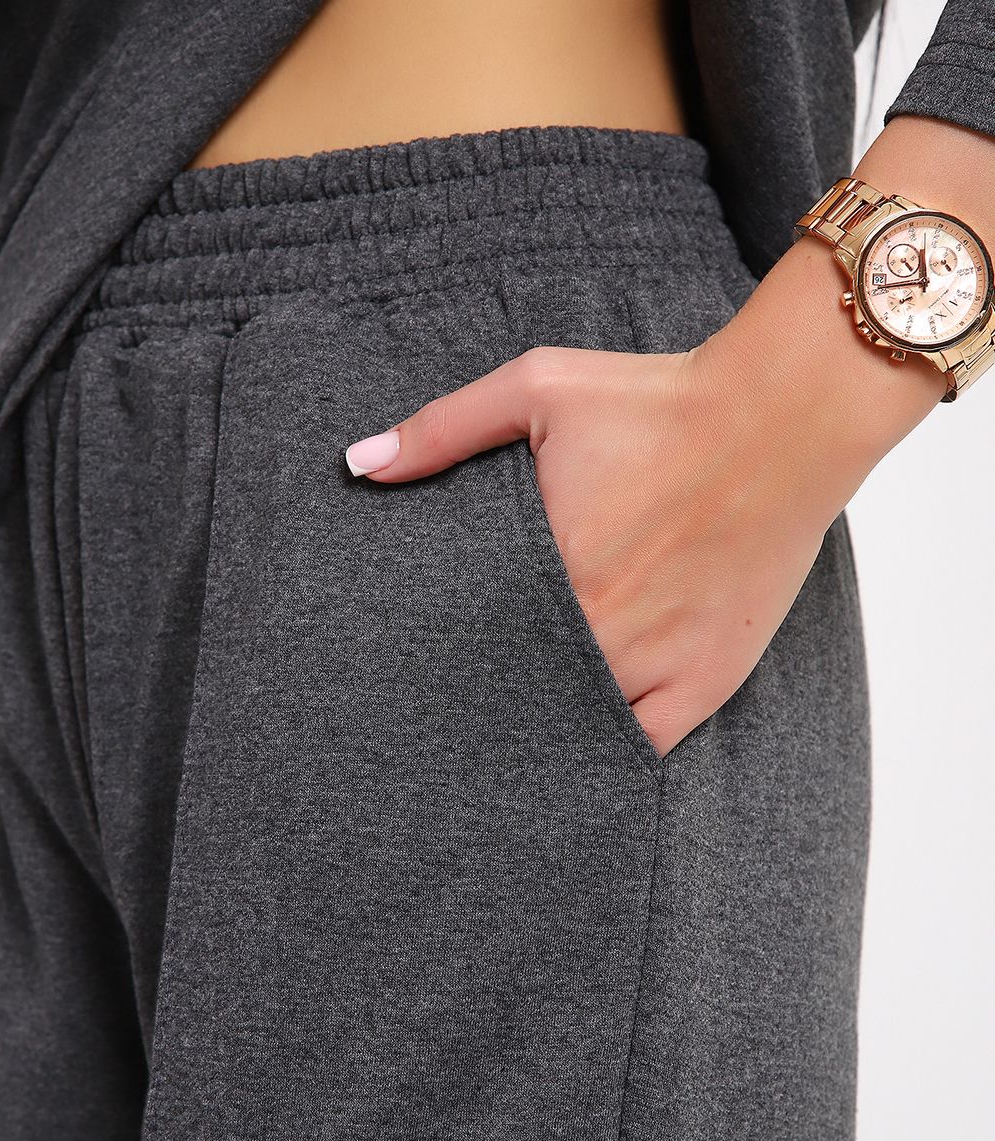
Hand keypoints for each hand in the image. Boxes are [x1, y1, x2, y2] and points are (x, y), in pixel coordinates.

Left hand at [342, 342, 850, 758]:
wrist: (782, 418)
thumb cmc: (660, 401)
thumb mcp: (541, 388)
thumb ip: (445, 429)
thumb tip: (359, 464)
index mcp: (549, 566)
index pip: (466, 641)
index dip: (441, 659)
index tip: (420, 668)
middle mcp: (597, 627)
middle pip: (514, 691)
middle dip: (484, 699)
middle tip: (455, 711)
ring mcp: (655, 661)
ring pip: (574, 726)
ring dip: (542, 729)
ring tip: (506, 743)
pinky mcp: (708, 678)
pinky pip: (646, 747)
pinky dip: (612, 753)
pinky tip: (583, 753)